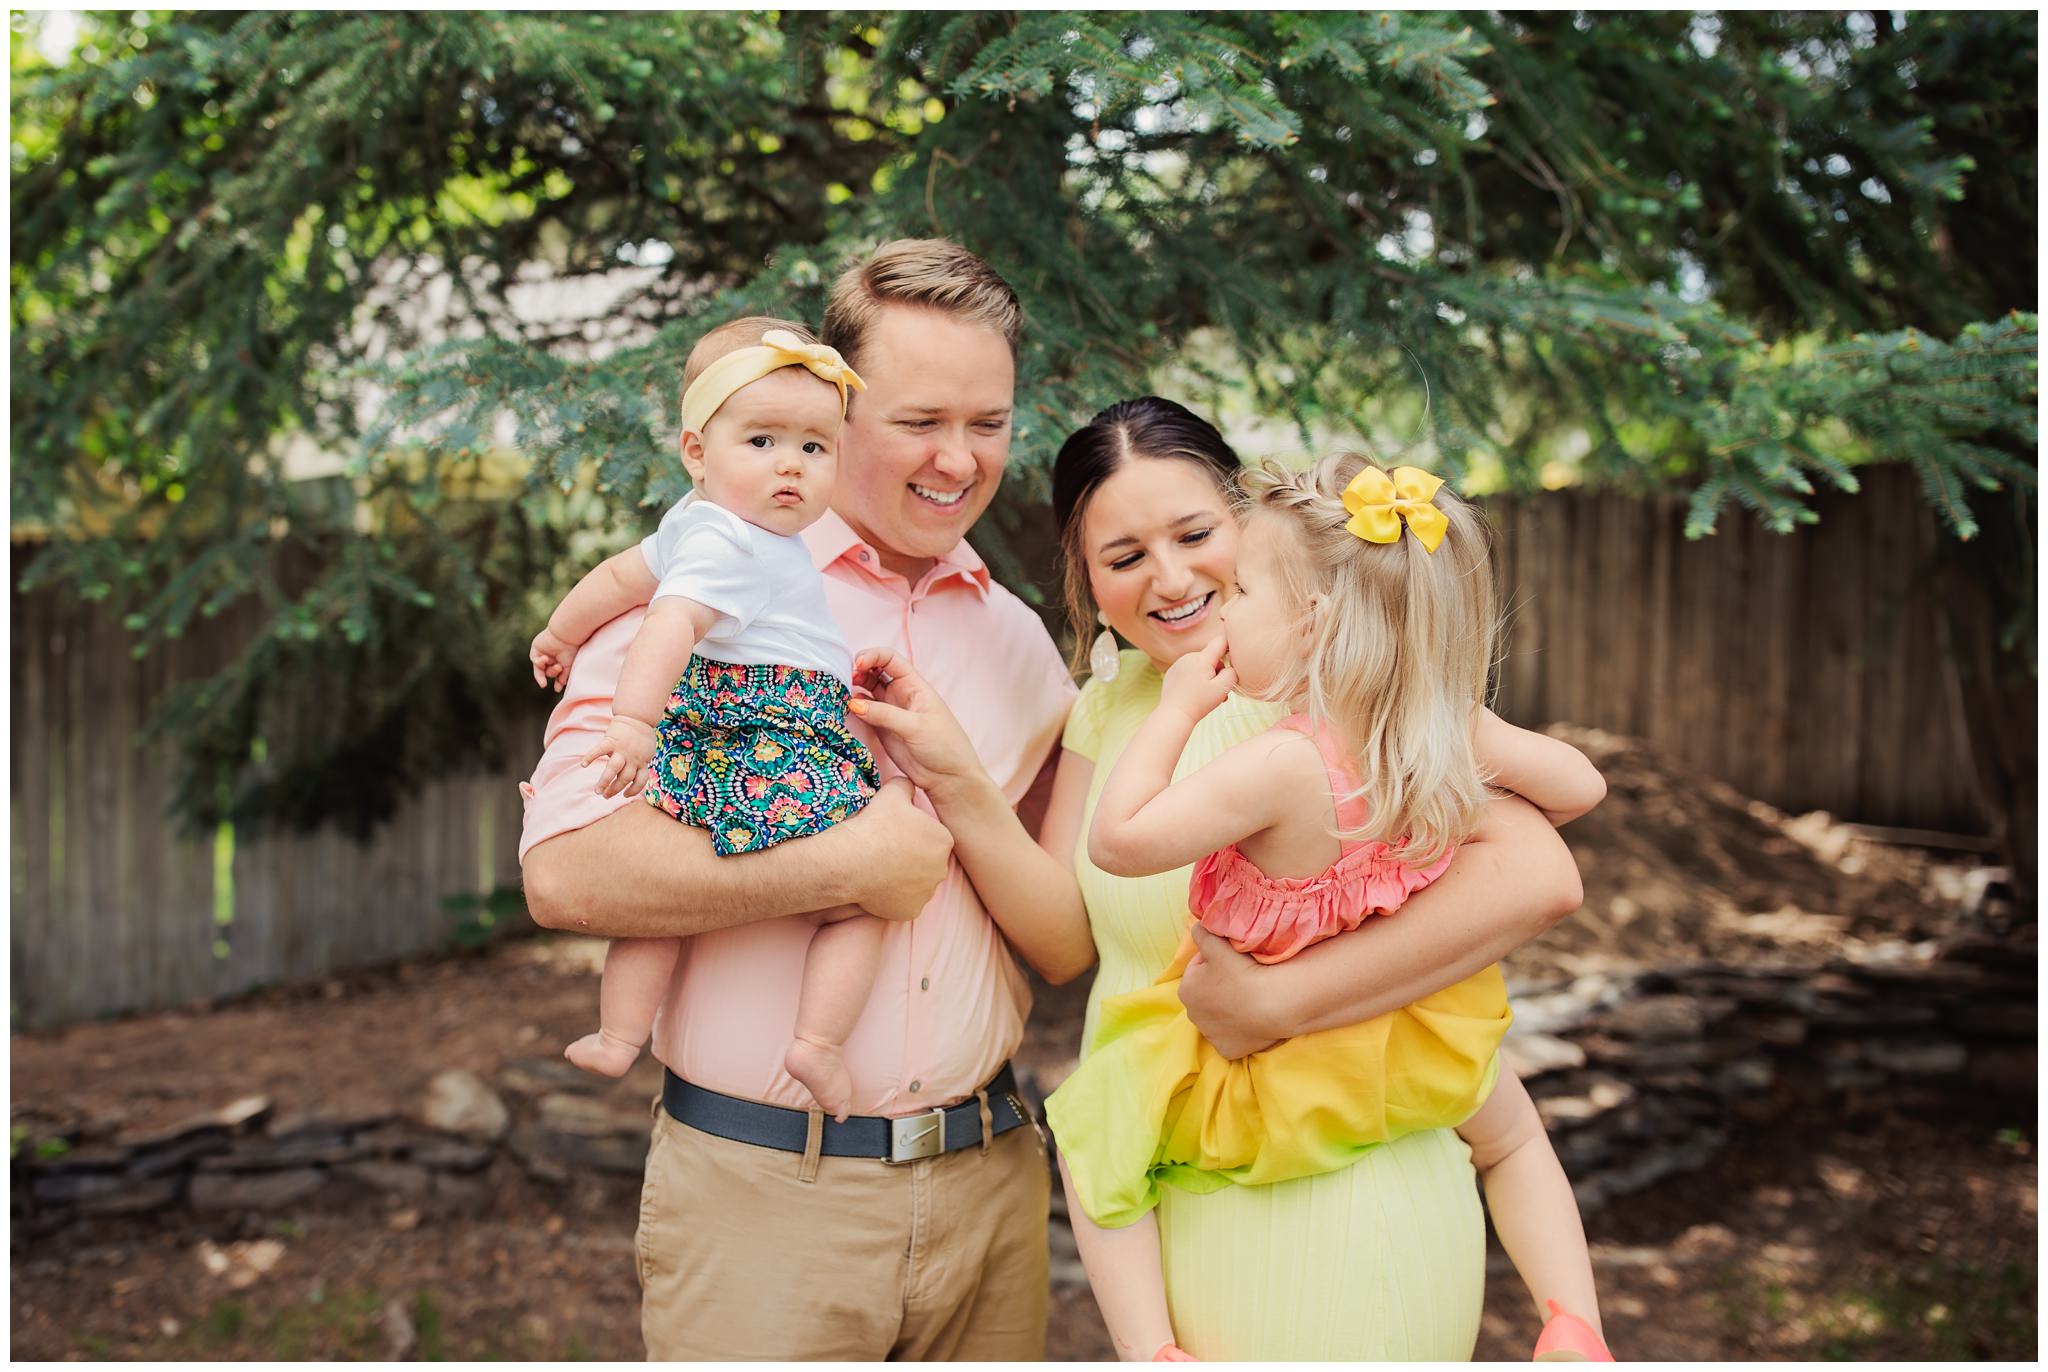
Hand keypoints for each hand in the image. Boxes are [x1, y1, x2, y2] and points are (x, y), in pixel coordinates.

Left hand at [531, 625, 579, 691]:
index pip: (556, 674)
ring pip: (540, 668)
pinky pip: (534, 660)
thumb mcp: (569, 666)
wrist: (566, 634)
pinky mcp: (536, 648)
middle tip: (559, 668)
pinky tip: (545, 660)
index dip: (557, 681)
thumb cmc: (571, 649)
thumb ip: (563, 677)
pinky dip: (539, 662)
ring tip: (555, 667)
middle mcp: (552, 656)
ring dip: (545, 670)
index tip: (557, 689)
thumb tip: (557, 689)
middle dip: (553, 673)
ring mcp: (543, 652)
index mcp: (560, 660)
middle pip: (548, 672)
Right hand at [581, 715, 660, 798]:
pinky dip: (590, 757)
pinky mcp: (611, 741)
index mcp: (642, 761)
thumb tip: (632, 778)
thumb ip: (640, 763)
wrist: (638, 717)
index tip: (625, 795)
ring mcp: (622, 750)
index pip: (640, 780)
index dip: (634, 790)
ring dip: (605, 782)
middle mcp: (633, 758)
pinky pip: (599, 750)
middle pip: (625, 778)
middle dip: (615, 789)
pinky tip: (583, 765)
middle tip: (605, 796)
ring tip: (597, 791)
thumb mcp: (646, 752)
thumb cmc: (641, 737)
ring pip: (613, 769)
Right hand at [841, 778, 953, 921]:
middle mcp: (942, 868)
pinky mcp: (911, 911)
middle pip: (927, 861)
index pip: (932, 836)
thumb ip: (906, 785)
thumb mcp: (892, 793)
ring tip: (881, 868)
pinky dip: (895, 897)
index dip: (913, 833)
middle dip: (912, 857)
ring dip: (905, 878)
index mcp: (943, 839)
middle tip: (887, 851)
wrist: (852, 861)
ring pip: (918, 883)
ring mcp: (927, 893)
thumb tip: (908, 783)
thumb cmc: (874, 826)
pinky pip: (905, 903)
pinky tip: (879, 886)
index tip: (896, 832)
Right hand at [847, 647, 984, 799]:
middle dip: (858, 670)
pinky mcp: (881, 727)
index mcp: (914, 685)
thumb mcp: (916, 726)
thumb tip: (854, 703)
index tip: (857, 665)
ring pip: (866, 690)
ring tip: (841, 694)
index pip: (890, 658)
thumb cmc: (944, 746)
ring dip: (853, 688)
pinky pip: (863, 711)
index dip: (872, 656)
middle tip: (845, 679)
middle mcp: (900, 693)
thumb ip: (885, 714)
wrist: (947, 777)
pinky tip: (845, 709)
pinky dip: (852, 707)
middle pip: (874, 671)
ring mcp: (889, 710)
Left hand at [1159, 637, 1236, 724]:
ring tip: (1206, 694)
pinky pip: (1189, 670)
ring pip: (1200, 665)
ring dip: (1207, 676)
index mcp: (1201, 658)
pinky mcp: (1173, 672)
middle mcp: (1188, 657)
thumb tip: (1232, 665)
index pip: (1220, 641)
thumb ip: (1233, 672)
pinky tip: (1194, 693)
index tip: (1235, 657)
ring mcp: (1178, 664)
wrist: (1174, 714)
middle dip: (1218, 670)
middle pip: (1211, 656)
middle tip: (1219, 690)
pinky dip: (1195, 679)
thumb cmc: (1199, 703)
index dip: (1231, 647)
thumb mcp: (1223, 688)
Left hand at [1176, 924, 1280, 1058]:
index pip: (1199, 969)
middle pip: (1207, 994)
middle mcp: (1192, 1016)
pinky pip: (1232, 1036)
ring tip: (1249, 997)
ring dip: (1230, 1008)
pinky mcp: (1228, 1051)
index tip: (1233, 960)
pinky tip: (1252, 1018)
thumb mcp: (1216, 942)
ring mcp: (1210, 1035)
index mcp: (1186, 989)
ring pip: (1219, 1016)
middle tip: (1243, 978)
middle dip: (1220, 987)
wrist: (1271, 1004)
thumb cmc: (1241, 971)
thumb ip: (1201, 932)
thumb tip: (1197, 927)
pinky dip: (1240, 1029)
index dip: (1216, 961)